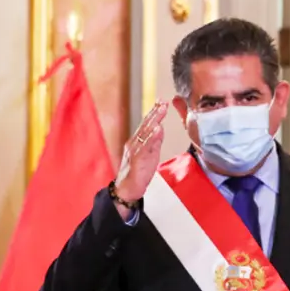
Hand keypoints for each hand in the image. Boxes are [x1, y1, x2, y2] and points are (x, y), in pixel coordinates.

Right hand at [114, 101, 167, 218]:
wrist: (127, 189)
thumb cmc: (138, 173)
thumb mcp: (149, 155)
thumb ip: (154, 142)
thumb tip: (160, 128)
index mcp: (136, 141)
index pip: (146, 124)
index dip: (154, 113)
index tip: (161, 102)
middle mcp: (134, 143)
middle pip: (145, 125)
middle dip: (155, 112)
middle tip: (163, 101)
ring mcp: (135, 151)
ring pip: (145, 133)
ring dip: (154, 120)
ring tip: (161, 109)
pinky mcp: (137, 160)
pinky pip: (145, 147)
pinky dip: (152, 137)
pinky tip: (158, 129)